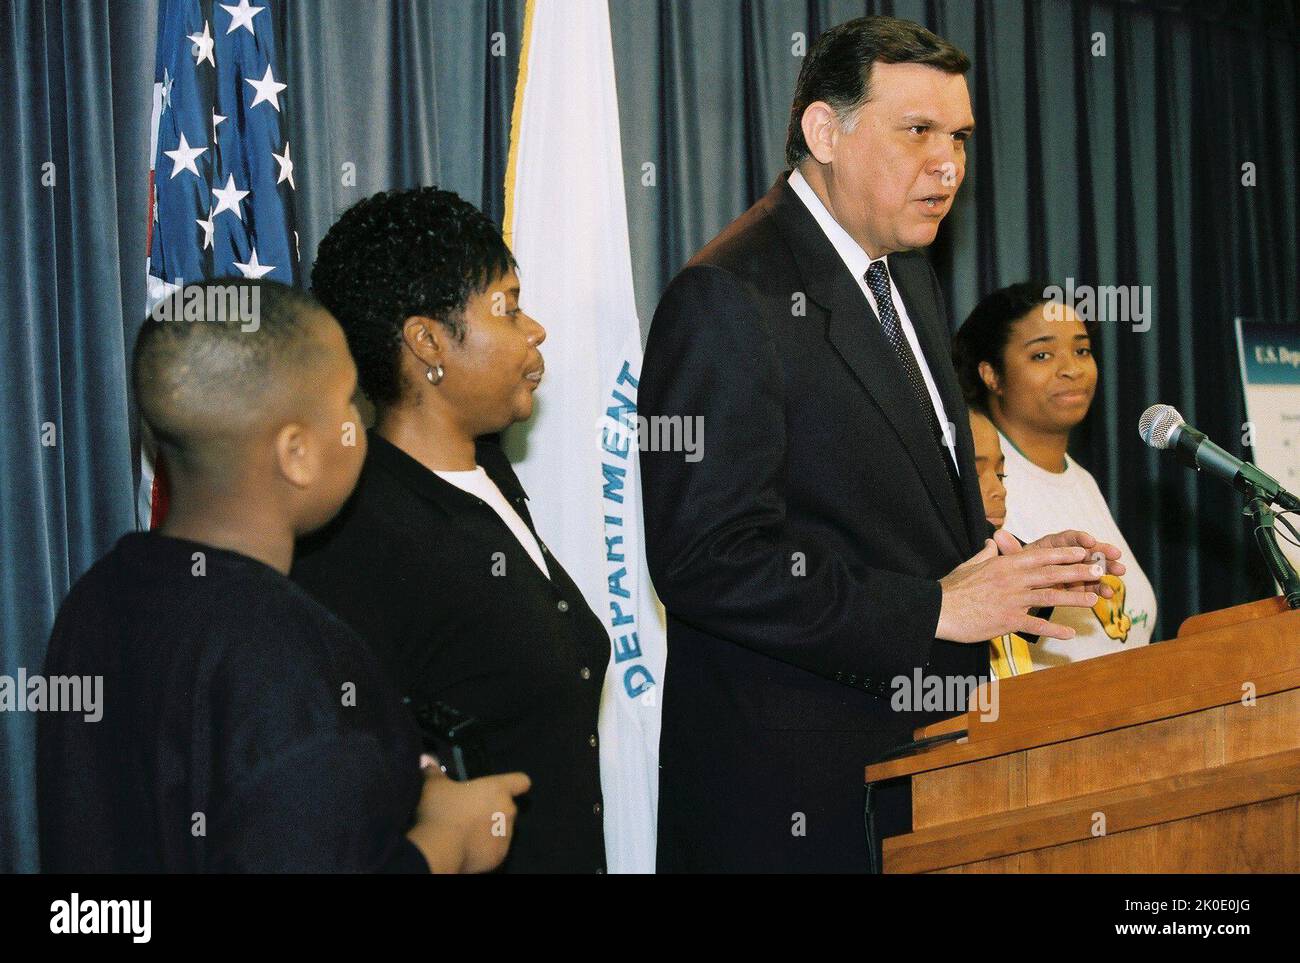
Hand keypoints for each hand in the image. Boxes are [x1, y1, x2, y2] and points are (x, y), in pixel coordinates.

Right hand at [406, 763, 530, 872]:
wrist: (440, 850)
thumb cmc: (442, 810)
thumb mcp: (434, 787)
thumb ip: (434, 772)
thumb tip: (427, 759)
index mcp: (497, 790)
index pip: (520, 781)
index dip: (515, 783)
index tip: (505, 788)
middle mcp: (508, 811)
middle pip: (508, 807)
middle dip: (494, 810)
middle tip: (472, 813)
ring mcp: (506, 836)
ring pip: (503, 830)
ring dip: (491, 830)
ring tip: (468, 833)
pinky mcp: (500, 856)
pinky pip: (496, 849)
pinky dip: (486, 849)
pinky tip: (469, 848)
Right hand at [936, 538, 1106, 642]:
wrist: (938, 609)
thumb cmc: (952, 587)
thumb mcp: (970, 564)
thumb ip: (986, 553)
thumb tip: (992, 542)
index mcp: (1005, 564)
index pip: (1041, 556)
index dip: (1064, 553)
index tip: (1083, 551)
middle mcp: (1012, 579)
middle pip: (1052, 574)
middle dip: (1078, 572)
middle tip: (1100, 571)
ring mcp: (1012, 600)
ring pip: (1050, 597)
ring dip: (1074, 598)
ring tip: (1094, 599)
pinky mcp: (1008, 621)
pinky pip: (1036, 626)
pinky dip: (1054, 630)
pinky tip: (1070, 634)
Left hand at [995, 529, 1124, 596]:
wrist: (1017, 589)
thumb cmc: (1016, 571)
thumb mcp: (1011, 563)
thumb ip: (1010, 551)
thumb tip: (997, 536)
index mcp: (1050, 546)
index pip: (1066, 538)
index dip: (1078, 538)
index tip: (1089, 541)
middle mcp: (1064, 556)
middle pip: (1085, 551)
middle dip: (1100, 552)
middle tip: (1115, 554)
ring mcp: (1073, 571)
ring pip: (1092, 568)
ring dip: (1107, 569)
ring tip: (1120, 571)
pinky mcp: (1077, 586)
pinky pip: (1090, 587)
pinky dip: (1099, 589)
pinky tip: (1109, 593)